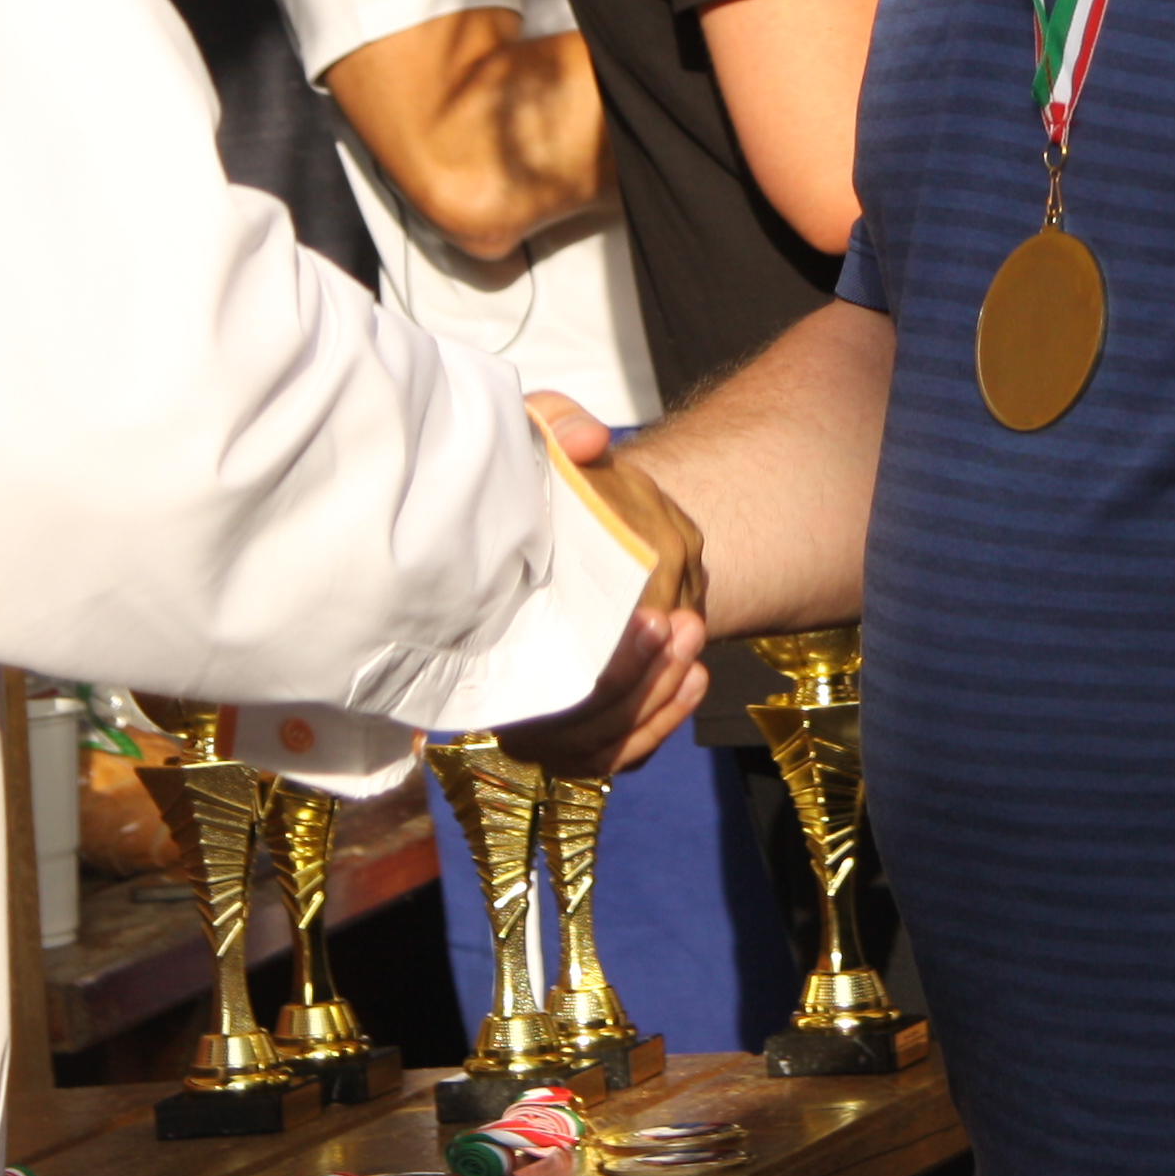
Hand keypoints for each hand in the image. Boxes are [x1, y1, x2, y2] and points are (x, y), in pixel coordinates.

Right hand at [502, 394, 713, 773]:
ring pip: (597, 744)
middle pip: (575, 724)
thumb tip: (588, 442)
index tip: (655, 617)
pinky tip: (692, 676)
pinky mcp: (568, 722)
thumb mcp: (533, 433)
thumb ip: (554, 424)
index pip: (538, 678)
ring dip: (654, 699)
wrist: (536, 513)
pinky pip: (610, 752)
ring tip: (692, 640)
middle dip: (640, 680)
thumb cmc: (529, 474)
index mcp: (482, 622)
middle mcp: (501, 678)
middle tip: (682, 623)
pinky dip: (657, 721)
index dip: (606, 664)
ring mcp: (534, 711)